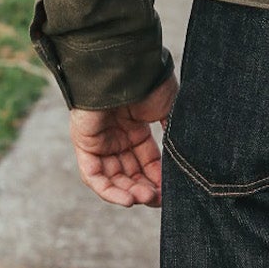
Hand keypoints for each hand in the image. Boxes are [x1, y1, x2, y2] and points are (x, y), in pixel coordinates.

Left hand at [68, 73, 176, 208]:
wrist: (126, 68)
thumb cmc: (148, 83)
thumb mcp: (168, 109)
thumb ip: (173, 132)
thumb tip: (184, 156)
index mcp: (136, 127)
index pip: (147, 160)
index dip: (158, 177)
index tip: (171, 191)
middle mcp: (117, 136)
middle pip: (130, 172)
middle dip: (145, 188)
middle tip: (159, 199)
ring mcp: (100, 141)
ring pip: (113, 177)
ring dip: (129, 192)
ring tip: (146, 198)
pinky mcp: (84, 144)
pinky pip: (94, 175)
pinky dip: (109, 191)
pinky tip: (129, 199)